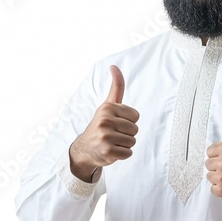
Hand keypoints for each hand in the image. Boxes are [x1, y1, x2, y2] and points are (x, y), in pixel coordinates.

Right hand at [69, 65, 139, 181]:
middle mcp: (105, 120)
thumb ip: (116, 86)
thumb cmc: (101, 124)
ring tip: (112, 142)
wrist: (85, 148)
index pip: (136, 116)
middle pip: (135, 129)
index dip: (129, 121)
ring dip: (125, 145)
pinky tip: (111, 151)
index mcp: (107, 108)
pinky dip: (122, 155)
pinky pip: (128, 153)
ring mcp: (105, 136)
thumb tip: (114, 66)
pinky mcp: (107, 151)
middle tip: (113, 134)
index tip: (116, 122)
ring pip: (132, 141)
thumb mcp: (108, 104)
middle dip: (127, 134)